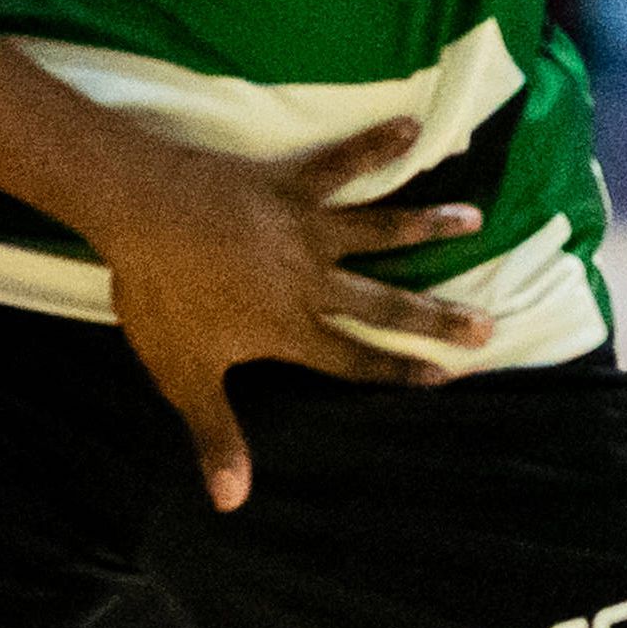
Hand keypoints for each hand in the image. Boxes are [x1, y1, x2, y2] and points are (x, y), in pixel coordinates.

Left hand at [85, 120, 495, 508]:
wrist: (139, 213)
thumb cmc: (158, 295)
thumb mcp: (182, 376)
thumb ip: (215, 435)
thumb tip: (232, 501)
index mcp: (290, 327)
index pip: (354, 358)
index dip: (399, 368)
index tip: (446, 376)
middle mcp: (312, 279)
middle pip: (385, 301)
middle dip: (437, 316)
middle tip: (488, 324)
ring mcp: (306, 227)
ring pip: (380, 228)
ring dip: (429, 224)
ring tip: (476, 220)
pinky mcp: (289, 182)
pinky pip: (342, 163)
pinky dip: (376, 144)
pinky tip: (411, 125)